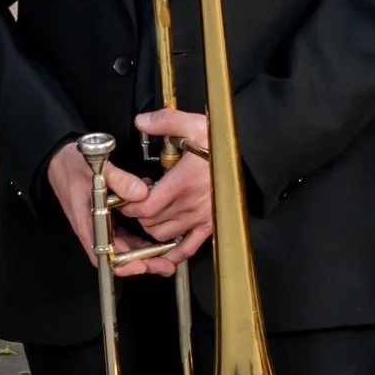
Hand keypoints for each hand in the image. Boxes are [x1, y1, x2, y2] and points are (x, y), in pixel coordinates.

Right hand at [46, 135, 173, 275]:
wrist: (60, 159)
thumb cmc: (71, 165)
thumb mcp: (95, 169)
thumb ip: (119, 179)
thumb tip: (141, 193)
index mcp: (87, 223)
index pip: (103, 255)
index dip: (123, 264)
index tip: (142, 265)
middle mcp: (94, 229)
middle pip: (118, 256)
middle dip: (143, 262)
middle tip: (166, 264)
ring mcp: (101, 226)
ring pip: (123, 247)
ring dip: (144, 252)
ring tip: (166, 254)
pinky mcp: (107, 219)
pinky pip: (124, 234)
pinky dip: (139, 237)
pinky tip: (156, 237)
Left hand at [126, 108, 214, 266]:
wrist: (250, 157)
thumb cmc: (222, 143)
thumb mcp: (194, 124)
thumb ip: (165, 121)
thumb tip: (142, 121)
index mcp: (182, 183)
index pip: (145, 206)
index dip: (129, 204)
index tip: (124, 195)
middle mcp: (190, 205)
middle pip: (150, 221)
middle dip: (137, 212)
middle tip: (136, 199)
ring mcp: (201, 218)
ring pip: (163, 235)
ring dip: (151, 226)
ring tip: (151, 212)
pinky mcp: (210, 225)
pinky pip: (188, 248)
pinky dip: (173, 252)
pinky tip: (164, 249)